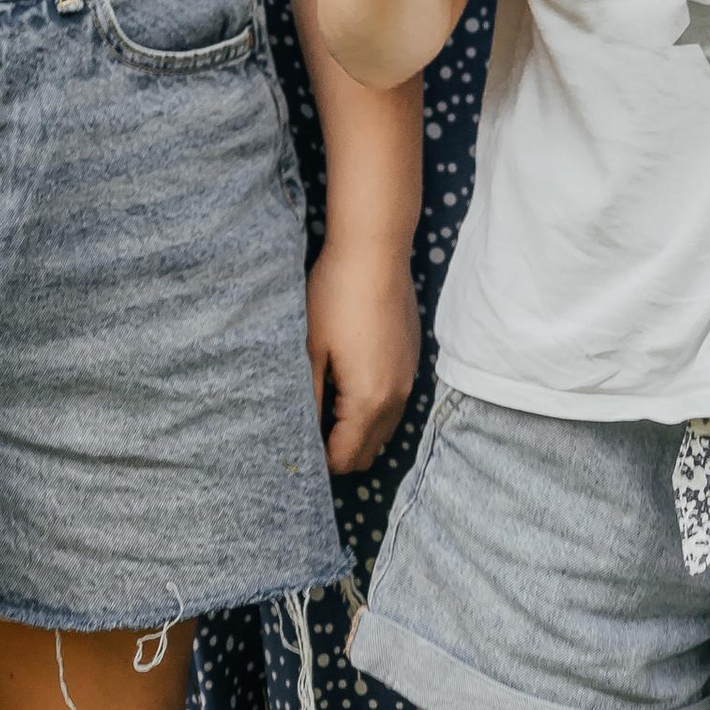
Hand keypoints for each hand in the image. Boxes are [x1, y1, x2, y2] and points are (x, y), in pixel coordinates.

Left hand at [306, 221, 420, 474]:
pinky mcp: (413, 358)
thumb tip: (301, 436)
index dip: (317, 458)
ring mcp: (409, 378)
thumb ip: (309, 402)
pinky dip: (374, 406)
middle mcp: (396, 398)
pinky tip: (352, 377)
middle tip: (310, 422)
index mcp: (369, 402)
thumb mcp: (311, 352)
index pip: (344, 460)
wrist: (375, 249)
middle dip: (340, 449)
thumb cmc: (335, 298)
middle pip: (368, 452)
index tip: (297, 438)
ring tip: (329, 401)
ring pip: (384, 429)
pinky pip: (394, 403)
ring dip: (358, 429)